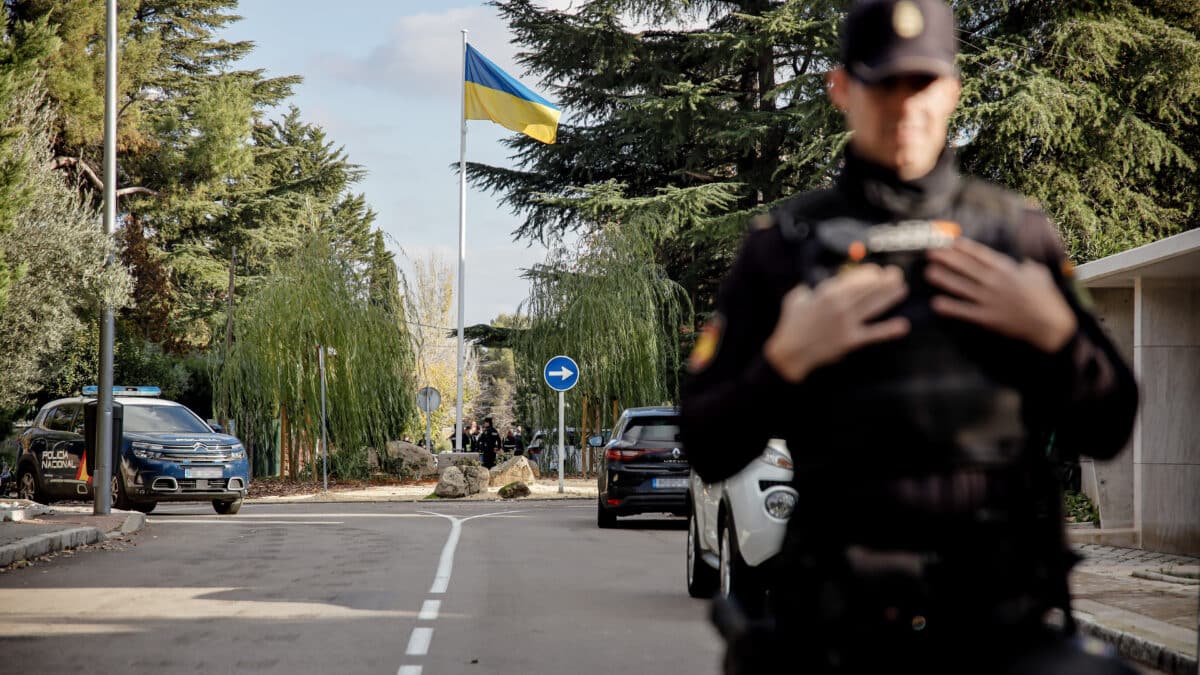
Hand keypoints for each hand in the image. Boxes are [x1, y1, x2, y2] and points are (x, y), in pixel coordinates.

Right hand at [764, 264, 909, 381]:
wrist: (790, 351)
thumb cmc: (791, 324)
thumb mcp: (796, 297)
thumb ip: (809, 286)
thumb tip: (816, 280)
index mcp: (827, 293)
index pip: (854, 278)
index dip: (869, 273)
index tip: (877, 270)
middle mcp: (840, 306)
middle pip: (868, 289)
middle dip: (885, 280)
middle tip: (897, 274)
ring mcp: (846, 323)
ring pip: (874, 306)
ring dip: (890, 297)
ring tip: (902, 289)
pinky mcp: (850, 340)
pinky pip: (873, 334)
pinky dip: (888, 330)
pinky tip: (901, 325)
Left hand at [925, 238, 1076, 352]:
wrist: (1051, 324)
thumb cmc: (1045, 297)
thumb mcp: (1037, 273)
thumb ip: (1024, 265)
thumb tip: (1019, 259)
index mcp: (1007, 269)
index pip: (980, 255)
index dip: (963, 247)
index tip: (948, 241)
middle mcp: (996, 282)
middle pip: (967, 267)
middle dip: (947, 258)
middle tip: (929, 252)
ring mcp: (990, 300)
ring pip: (962, 287)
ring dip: (944, 279)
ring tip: (928, 272)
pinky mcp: (988, 318)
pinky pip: (965, 311)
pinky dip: (950, 307)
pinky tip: (936, 303)